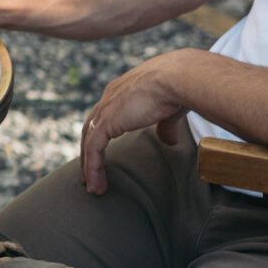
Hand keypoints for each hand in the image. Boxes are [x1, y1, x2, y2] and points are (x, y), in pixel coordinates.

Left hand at [79, 49, 202, 194]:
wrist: (178, 79)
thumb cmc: (179, 90)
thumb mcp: (169, 110)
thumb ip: (165, 126)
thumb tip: (169, 141)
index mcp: (122, 91)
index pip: (104, 115)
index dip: (101, 135)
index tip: (102, 154)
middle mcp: (109, 97)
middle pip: (91, 128)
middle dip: (89, 152)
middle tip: (90, 174)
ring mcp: (106, 109)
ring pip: (89, 141)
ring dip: (90, 166)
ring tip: (94, 187)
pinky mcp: (107, 121)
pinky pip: (93, 148)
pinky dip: (92, 167)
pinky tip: (95, 183)